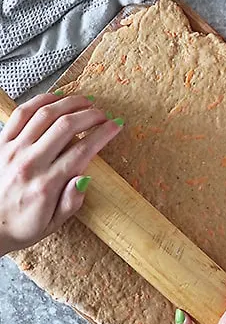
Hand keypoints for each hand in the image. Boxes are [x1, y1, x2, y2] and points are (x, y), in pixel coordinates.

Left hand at [0, 93, 121, 255]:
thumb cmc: (21, 225)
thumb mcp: (53, 224)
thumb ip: (71, 201)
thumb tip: (84, 178)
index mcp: (47, 185)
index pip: (84, 150)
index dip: (104, 133)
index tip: (116, 126)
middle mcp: (30, 163)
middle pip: (67, 126)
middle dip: (91, 115)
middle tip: (103, 114)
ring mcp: (13, 150)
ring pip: (46, 114)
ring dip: (70, 103)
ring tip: (85, 102)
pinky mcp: (1, 143)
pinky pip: (22, 113)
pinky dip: (41, 101)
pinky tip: (56, 99)